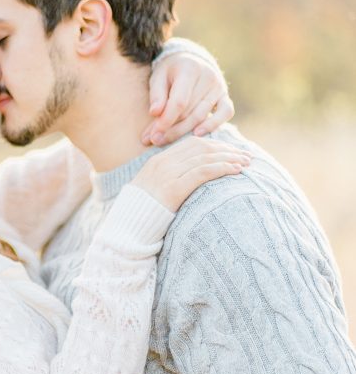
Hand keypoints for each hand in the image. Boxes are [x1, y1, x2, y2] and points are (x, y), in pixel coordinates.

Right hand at [131, 135, 249, 212]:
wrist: (127, 229)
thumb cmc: (142, 214)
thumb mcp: (153, 191)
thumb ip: (170, 179)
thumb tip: (190, 178)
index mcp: (157, 161)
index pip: (192, 144)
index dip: (215, 145)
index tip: (232, 151)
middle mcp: (162, 163)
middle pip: (201, 148)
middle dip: (226, 150)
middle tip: (246, 155)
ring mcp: (167, 175)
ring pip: (205, 157)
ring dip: (229, 158)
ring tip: (246, 162)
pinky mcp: (173, 189)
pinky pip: (202, 172)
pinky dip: (222, 168)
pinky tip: (236, 170)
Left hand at [144, 52, 233, 145]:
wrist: (191, 61)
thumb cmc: (171, 72)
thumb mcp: (158, 77)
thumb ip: (157, 95)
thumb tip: (155, 113)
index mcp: (190, 69)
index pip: (179, 101)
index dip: (166, 119)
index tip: (153, 133)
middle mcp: (208, 77)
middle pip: (189, 111)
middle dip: (171, 129)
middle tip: (154, 140)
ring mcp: (219, 88)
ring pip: (202, 116)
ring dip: (183, 132)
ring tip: (165, 141)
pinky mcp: (226, 97)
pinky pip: (225, 113)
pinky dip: (212, 125)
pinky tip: (197, 134)